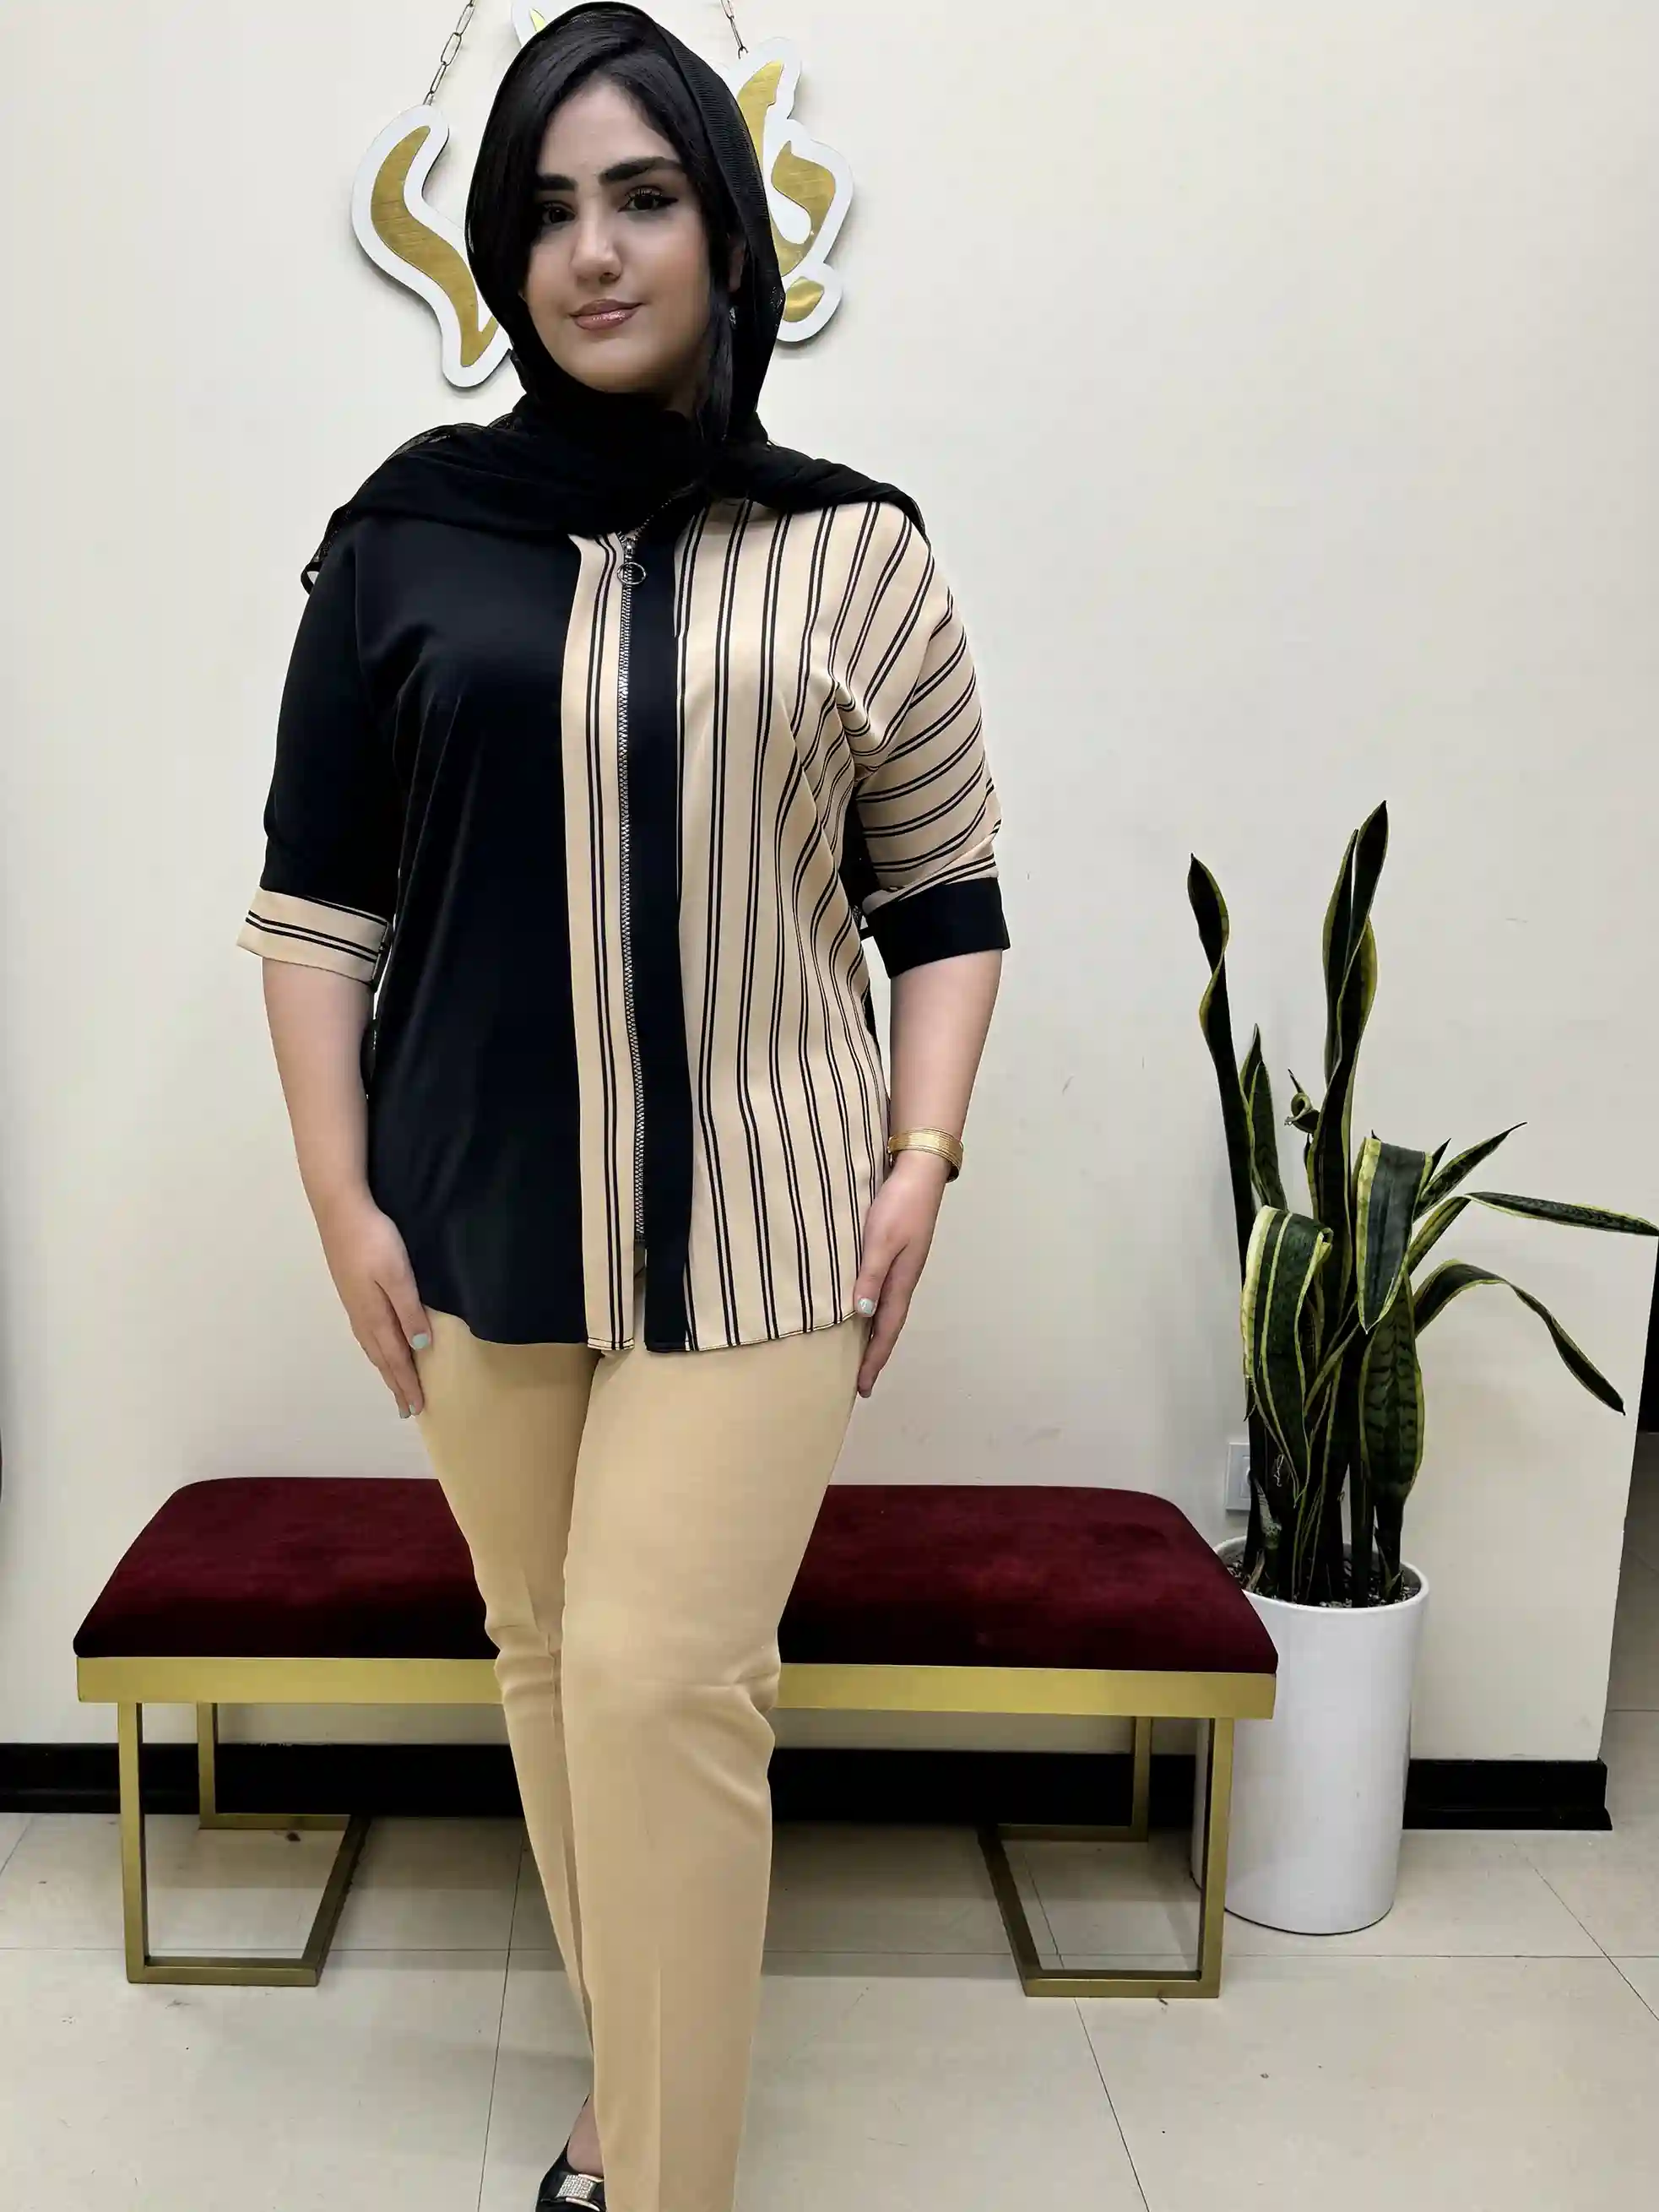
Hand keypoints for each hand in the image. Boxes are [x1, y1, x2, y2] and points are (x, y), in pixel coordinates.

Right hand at [314, 1187, 431, 1417]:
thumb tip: (419, 1346)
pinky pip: (366, 1333)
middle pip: (381, 1358)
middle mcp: (361, 1316)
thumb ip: (408, 1310)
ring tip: (394, 1384)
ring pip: (371, 1347)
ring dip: (385, 1368)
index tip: (417, 1408)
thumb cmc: (373, 1239)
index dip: (406, 1383)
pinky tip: (378, 1346)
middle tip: (407, 1408)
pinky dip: (376, 1349)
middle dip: (396, 1383)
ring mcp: (353, 1304)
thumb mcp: (398, 1274)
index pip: (395, 1358)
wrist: (340, 1210)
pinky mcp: (350, 1291)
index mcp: (375, 1315)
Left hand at [852, 1148, 950, 1396]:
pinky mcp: (898, 1252)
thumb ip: (870, 1275)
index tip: (862, 1387)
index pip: (886, 1329)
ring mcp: (903, 1266)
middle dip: (875, 1354)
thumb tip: (861, 1313)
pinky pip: (883, 1291)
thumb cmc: (899, 1204)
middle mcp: (903, 1278)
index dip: (874, 1358)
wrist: (920, 1171)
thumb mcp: (880, 1240)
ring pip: (887, 1310)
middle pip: (888, 1326)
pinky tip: (863, 1309)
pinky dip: (873, 1310)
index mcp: (901, 1280)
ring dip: (874, 1335)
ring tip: (861, 1354)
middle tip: (861, 1382)